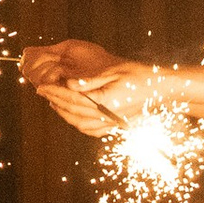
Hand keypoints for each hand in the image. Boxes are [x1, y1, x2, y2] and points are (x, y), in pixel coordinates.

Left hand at [20, 38, 147, 131]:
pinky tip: (74, 118)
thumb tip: (70, 84)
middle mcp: (106, 116)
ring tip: (53, 103)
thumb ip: (90, 81)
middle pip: (73, 111)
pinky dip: (80, 125)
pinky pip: (93, 130)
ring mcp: (112, 123)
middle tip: (42, 92)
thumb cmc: (139, 76)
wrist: (162, 90)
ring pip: (80, 123)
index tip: (41, 87)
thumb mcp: (114, 72)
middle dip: (55, 101)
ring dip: (64, 114)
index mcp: (104, 102)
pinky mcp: (117, 125)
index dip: (54, 92)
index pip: (72, 98)